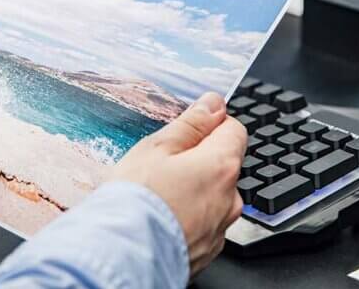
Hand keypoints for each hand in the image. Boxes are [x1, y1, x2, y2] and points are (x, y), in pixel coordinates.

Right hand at [110, 92, 246, 277]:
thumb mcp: (158, 147)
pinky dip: (188, 217)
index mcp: (221, 165)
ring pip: (214, 196)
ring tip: (158, 194)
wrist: (124, 254)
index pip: (234, 129)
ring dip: (194, 190)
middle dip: (199, 159)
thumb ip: (191, 124)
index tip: (189, 128)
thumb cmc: (137, 199)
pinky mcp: (209, 250)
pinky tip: (162, 216)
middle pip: (223, 164)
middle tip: (162, 163)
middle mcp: (230, 197)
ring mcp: (221, 227)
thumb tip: (213, 104)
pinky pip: (204, 223)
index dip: (211, 123)